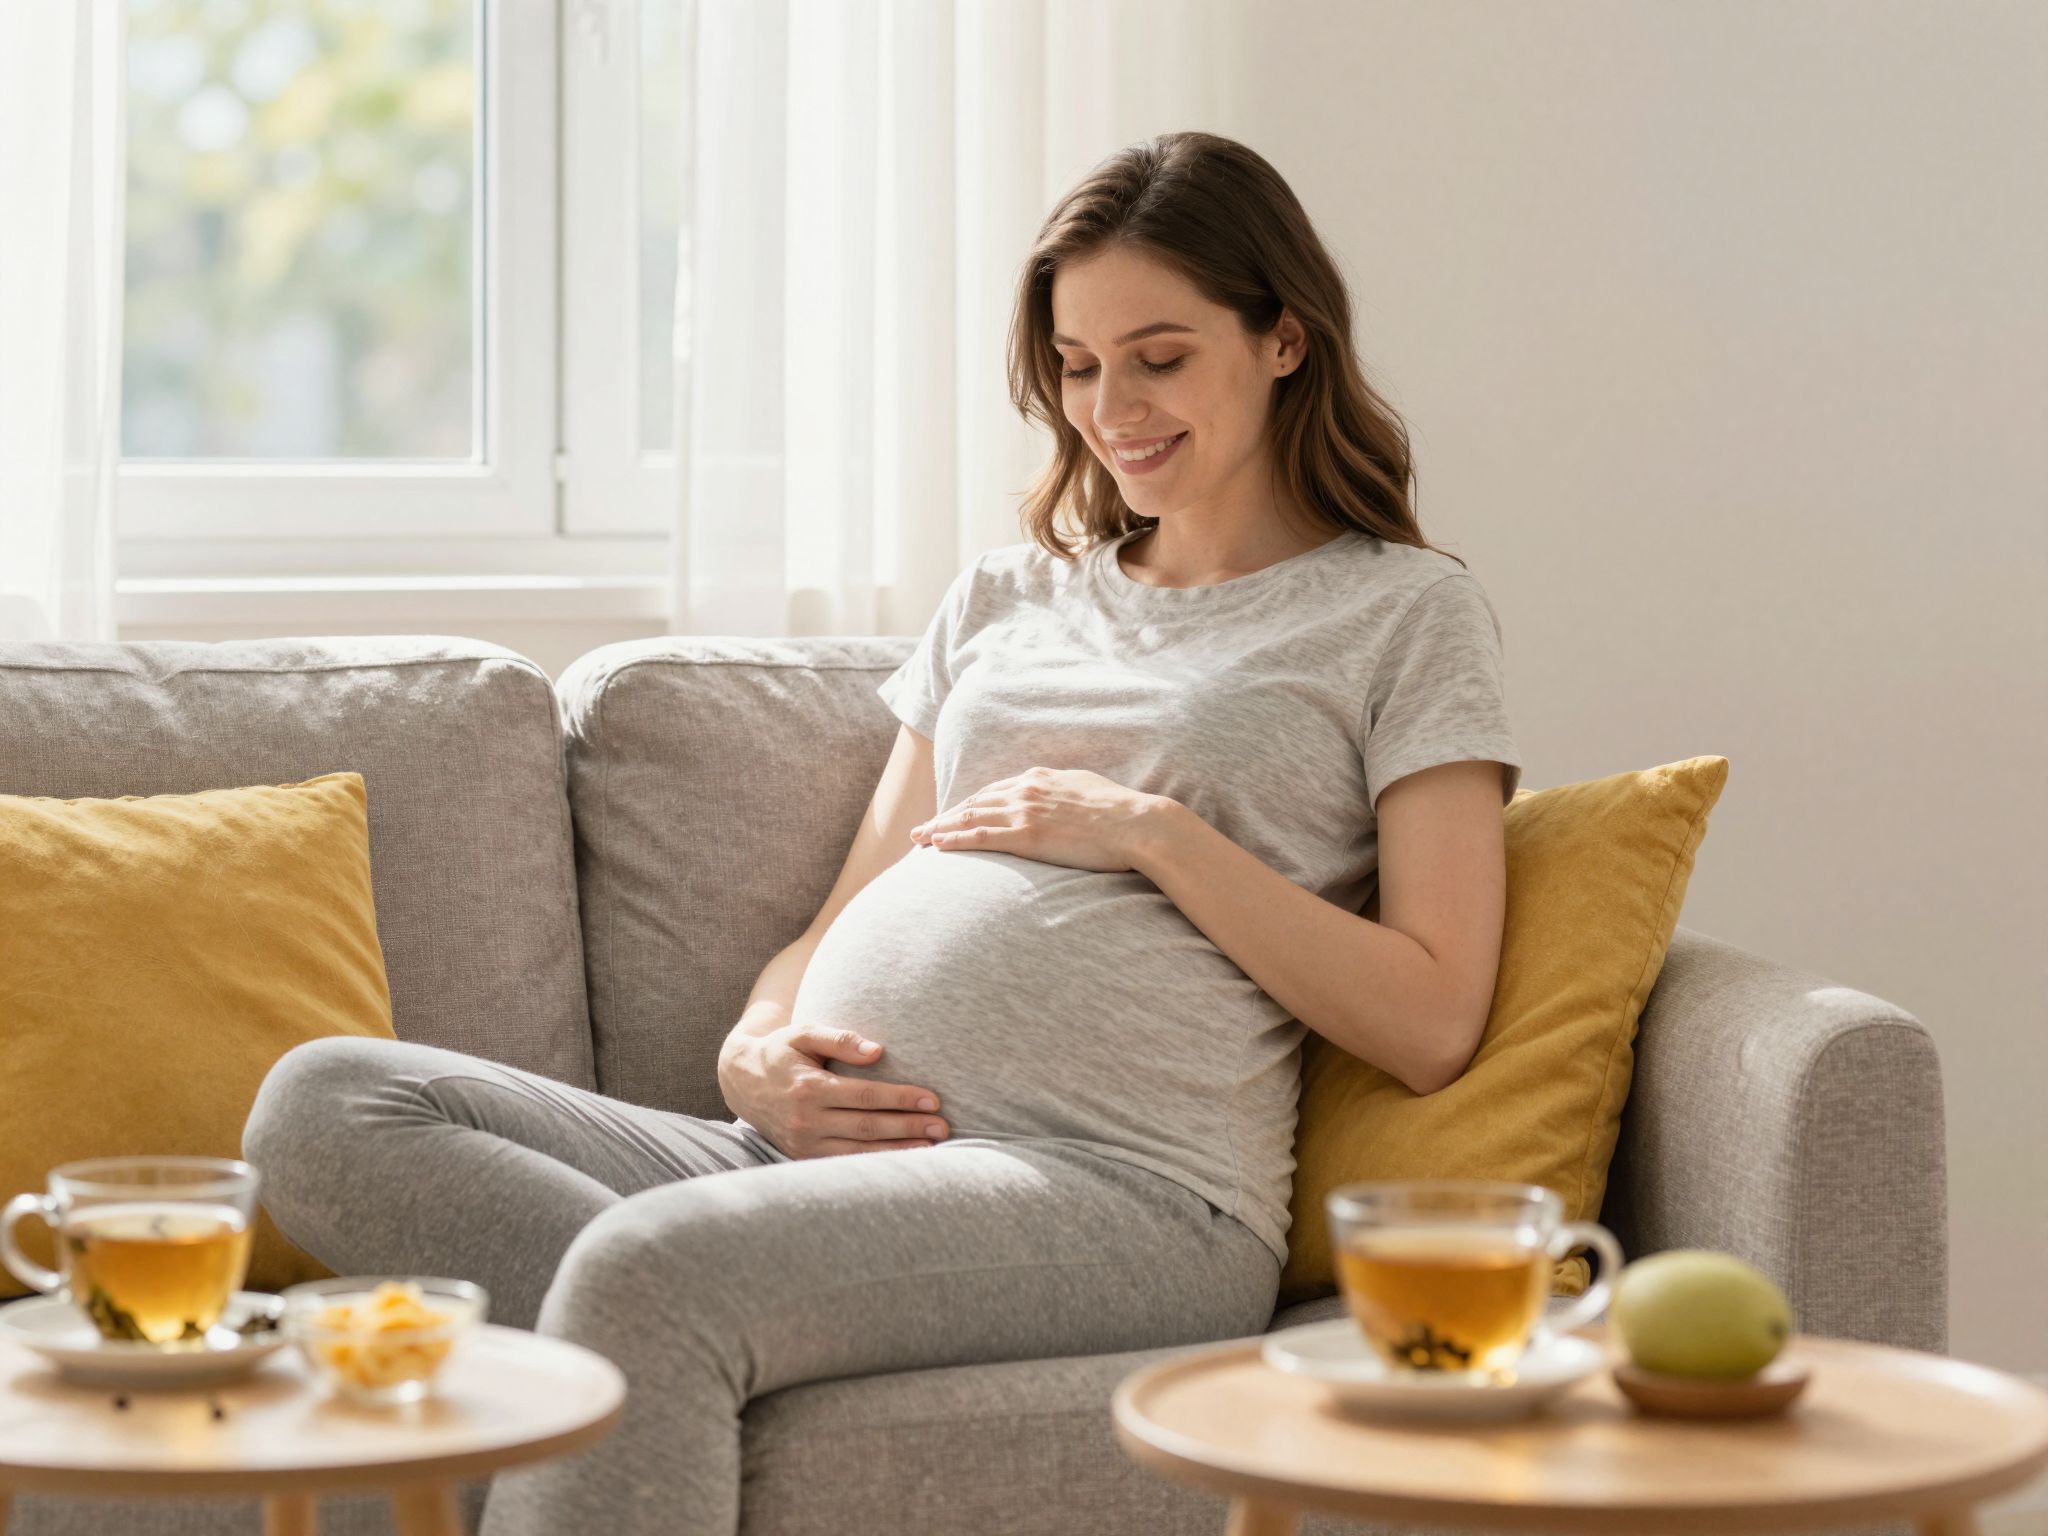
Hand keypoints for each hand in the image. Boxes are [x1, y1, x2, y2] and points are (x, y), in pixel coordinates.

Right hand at [720, 1023, 950, 1159]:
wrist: (741, 1080)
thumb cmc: (781, 1051)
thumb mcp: (803, 1033)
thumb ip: (839, 1038)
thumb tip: (878, 1051)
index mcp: (809, 1087)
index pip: (866, 1096)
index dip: (902, 1098)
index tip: (933, 1099)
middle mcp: (806, 1120)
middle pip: (868, 1127)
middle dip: (909, 1126)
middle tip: (943, 1125)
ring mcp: (803, 1143)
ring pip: (859, 1152)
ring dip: (898, 1150)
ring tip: (932, 1146)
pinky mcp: (802, 1156)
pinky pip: (844, 1163)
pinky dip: (874, 1163)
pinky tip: (900, 1160)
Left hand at [910, 766, 1169, 873]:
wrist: (1137, 824)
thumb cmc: (1122, 812)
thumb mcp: (1089, 790)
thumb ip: (1067, 792)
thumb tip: (1063, 799)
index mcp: (1041, 778)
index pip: (995, 791)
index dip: (970, 803)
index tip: (954, 814)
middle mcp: (1027, 790)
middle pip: (975, 802)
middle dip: (946, 816)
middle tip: (922, 828)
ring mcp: (1025, 811)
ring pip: (970, 817)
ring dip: (941, 828)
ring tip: (919, 840)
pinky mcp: (1027, 835)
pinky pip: (980, 837)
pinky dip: (955, 840)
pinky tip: (937, 846)